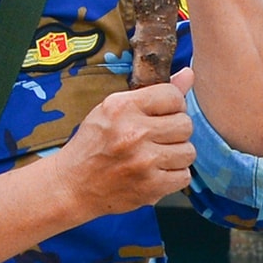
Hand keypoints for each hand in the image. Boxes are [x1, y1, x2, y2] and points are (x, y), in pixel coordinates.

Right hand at [47, 68, 195, 218]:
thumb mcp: (114, 108)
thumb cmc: (94, 142)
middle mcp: (134, 132)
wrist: (72, 185)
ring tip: (159, 154)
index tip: (164, 113)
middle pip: (185, 124)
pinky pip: (184, 176)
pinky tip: (158, 172)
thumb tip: (189, 74)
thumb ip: (154, 92)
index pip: (173, 96)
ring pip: (188, 151)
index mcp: (123, 107)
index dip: (174, 104)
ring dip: (178, 154)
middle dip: (177, 130)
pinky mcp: (150, 188)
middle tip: (161, 136)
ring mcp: (143, 162)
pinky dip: (174, 175)